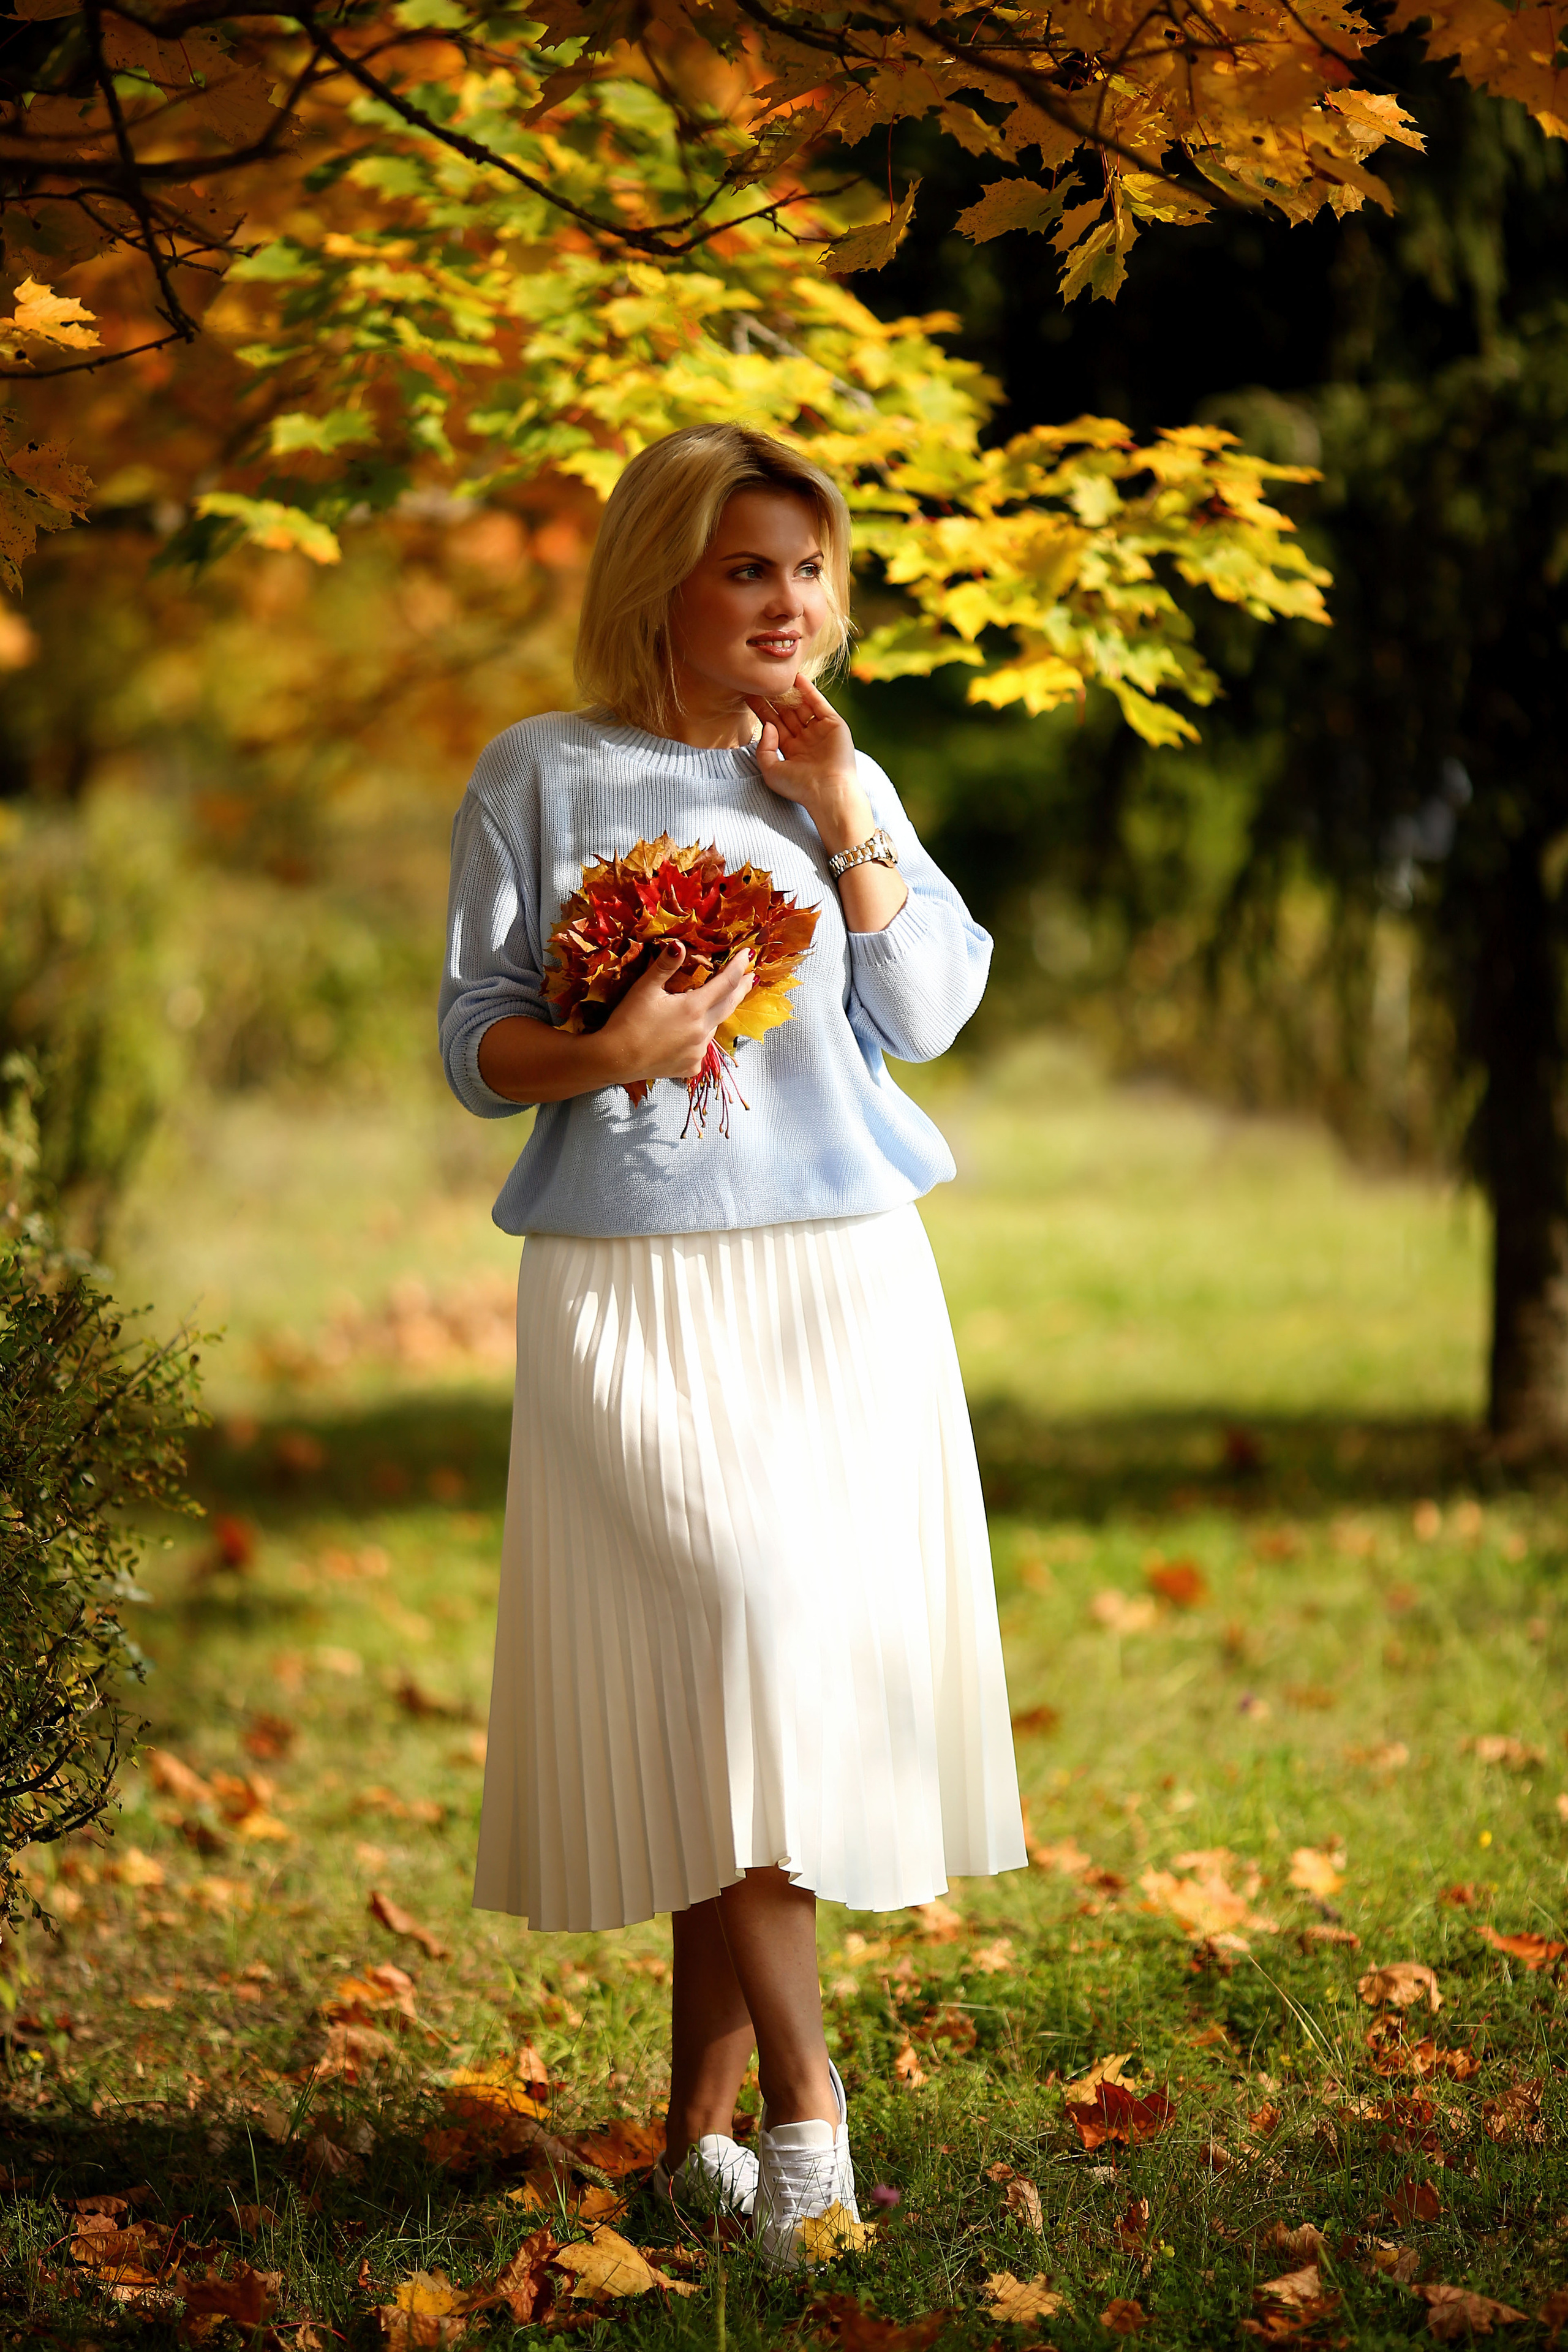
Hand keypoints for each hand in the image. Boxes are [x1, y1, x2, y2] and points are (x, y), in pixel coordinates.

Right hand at [600, 941, 755, 1083]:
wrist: (615, 1059)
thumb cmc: (628, 1021)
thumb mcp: (644, 989)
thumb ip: (665, 966)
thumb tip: (680, 944)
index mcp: (694, 1008)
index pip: (726, 982)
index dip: (738, 966)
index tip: (748, 955)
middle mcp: (702, 1030)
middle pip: (729, 1005)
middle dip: (741, 989)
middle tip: (751, 977)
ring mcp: (698, 1051)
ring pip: (713, 1027)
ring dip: (714, 1014)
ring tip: (708, 1006)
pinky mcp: (691, 1066)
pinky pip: (700, 1048)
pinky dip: (698, 1038)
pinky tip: (685, 1036)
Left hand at [745, 676, 872, 852]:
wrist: (828, 791)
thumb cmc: (799, 787)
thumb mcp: (771, 771)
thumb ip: (763, 749)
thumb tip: (767, 724)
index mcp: (790, 750)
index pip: (773, 724)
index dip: (762, 709)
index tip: (748, 694)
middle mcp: (805, 739)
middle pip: (786, 713)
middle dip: (773, 698)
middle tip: (760, 680)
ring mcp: (820, 731)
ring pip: (802, 706)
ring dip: (789, 692)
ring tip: (776, 675)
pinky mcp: (834, 725)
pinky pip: (819, 704)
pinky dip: (809, 691)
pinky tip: (797, 678)